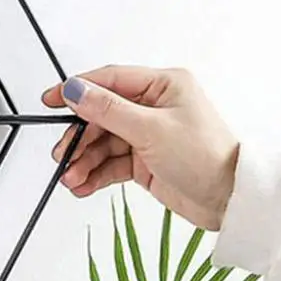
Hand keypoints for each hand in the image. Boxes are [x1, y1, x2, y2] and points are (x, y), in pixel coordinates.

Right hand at [42, 66, 239, 230]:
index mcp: (163, 86)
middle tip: (62, 155)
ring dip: (84, 161)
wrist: (229, 200)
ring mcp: (148, 134)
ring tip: (73, 178)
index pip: (110, 80)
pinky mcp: (144, 160)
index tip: (51, 100)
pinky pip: (110, 163)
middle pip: (101, 115)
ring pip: (102, 143)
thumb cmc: (206, 157)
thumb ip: (108, 110)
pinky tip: (83, 185)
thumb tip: (76, 91)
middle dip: (79, 138)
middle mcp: (153, 107)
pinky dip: (95, 174)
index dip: (77, 90)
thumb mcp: (151, 129)